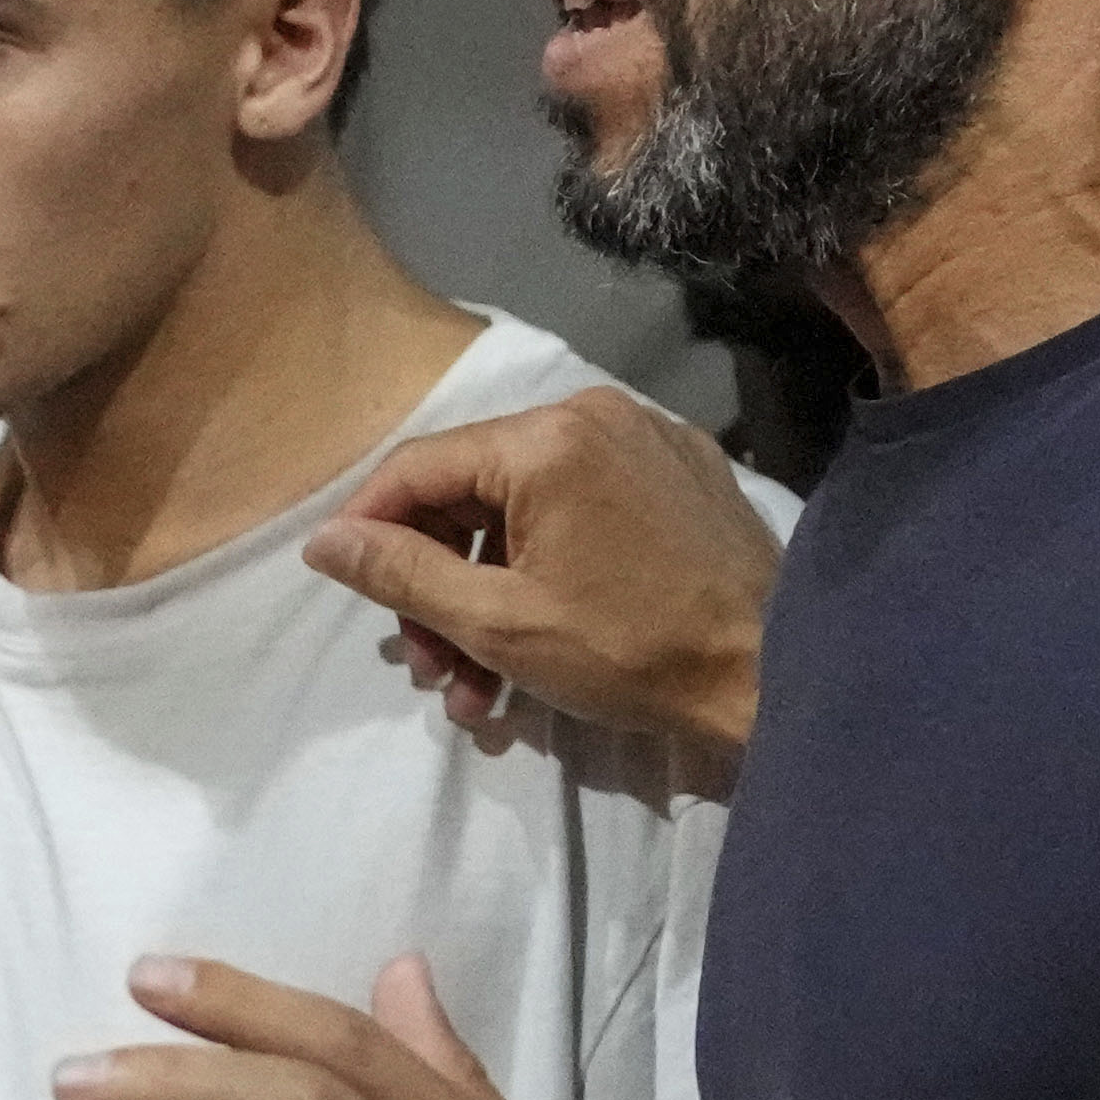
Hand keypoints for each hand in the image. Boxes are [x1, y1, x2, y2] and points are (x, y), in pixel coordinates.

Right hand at [300, 394, 774, 784]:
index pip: (420, 467)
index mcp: (546, 438)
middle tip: (428, 666)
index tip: (345, 587)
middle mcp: (595, 414)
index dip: (369, 527)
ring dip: (488, 592)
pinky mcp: (683, 475)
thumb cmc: (631, 651)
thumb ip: (403, 575)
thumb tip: (324, 541)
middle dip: (437, 583)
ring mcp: (647, 440)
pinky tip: (541, 640)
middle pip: (473, 489)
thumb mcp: (499, 623)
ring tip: (479, 686)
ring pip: (527, 508)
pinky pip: (585, 508)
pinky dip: (547, 567)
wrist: (775, 675)